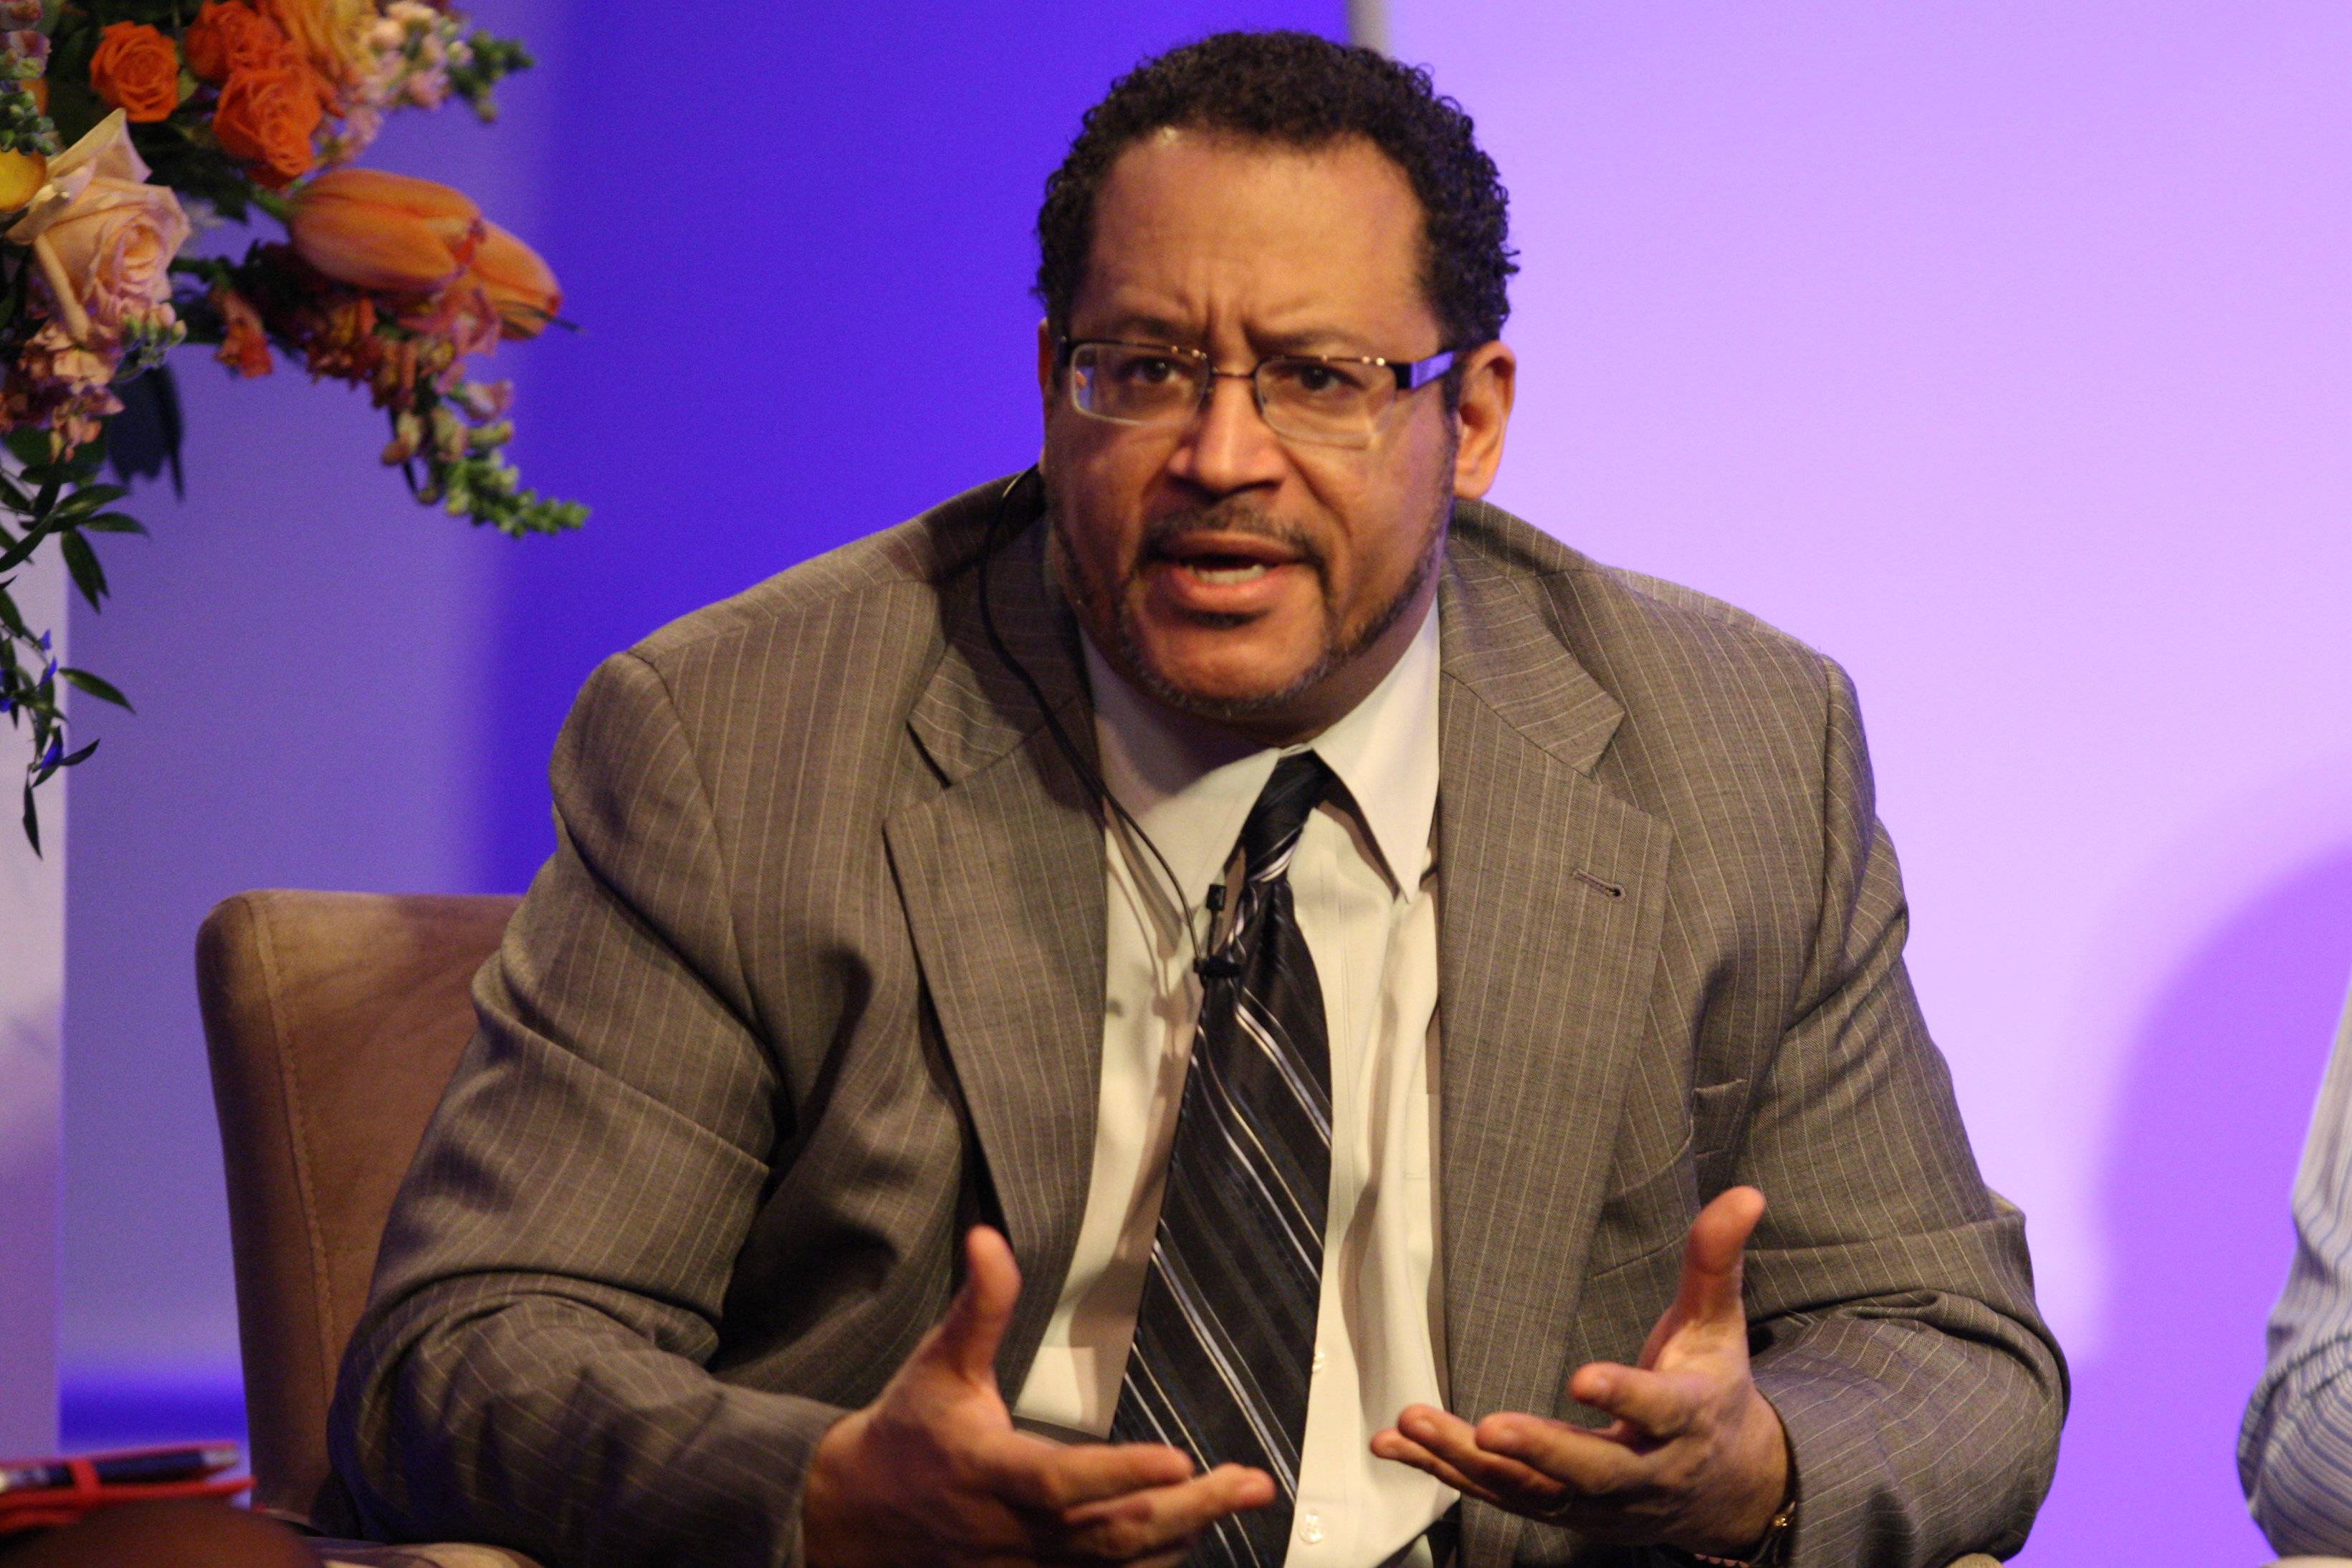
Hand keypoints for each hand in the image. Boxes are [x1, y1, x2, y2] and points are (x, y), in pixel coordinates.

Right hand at [802, 1226, 1274, 1567]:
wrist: (856, 1518)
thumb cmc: (908, 1433)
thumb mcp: (938, 1363)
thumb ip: (979, 1306)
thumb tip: (988, 1237)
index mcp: (987, 1471)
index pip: (1057, 1482)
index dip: (1118, 1474)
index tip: (1180, 1458)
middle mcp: (1009, 1533)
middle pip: (1108, 1534)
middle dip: (1187, 1511)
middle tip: (1249, 1482)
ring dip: (1183, 1536)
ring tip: (1238, 1498)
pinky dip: (1152, 1564)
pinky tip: (1194, 1534)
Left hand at [1371, 1187, 1788, 1554]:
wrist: (1723, 1485)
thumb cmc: (1710, 1390)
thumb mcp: (1719, 1325)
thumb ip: (1717, 1261)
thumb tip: (1745, 1194)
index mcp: (1685, 1419)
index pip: (1658, 1410)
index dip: (1624, 1396)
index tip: (1584, 1378)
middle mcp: (1641, 1471)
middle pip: (1589, 1470)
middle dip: (1538, 1451)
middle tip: (1489, 1428)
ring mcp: (1594, 1500)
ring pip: (1530, 1490)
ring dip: (1467, 1461)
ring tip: (1414, 1424)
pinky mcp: (1556, 1510)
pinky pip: (1495, 1494)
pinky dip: (1442, 1472)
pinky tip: (1393, 1446)